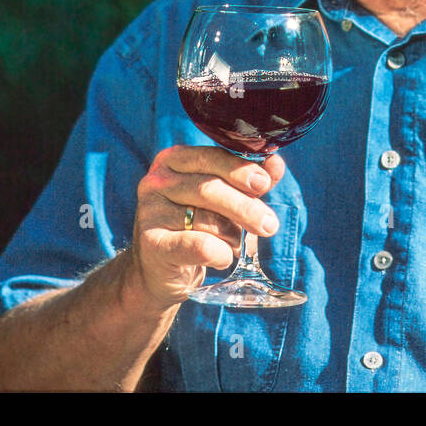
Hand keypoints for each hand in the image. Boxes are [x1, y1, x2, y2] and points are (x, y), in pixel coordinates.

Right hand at [124, 145, 284, 310]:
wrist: (161, 269)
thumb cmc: (198, 226)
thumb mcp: (225, 199)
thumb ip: (249, 181)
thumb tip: (276, 163)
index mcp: (174, 160)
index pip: (211, 157)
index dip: (240, 169)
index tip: (264, 184)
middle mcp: (156, 181)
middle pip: (208, 189)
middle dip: (245, 207)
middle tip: (270, 225)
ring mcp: (149, 211)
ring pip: (204, 218)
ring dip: (232, 234)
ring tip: (238, 244)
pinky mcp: (151, 243)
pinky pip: (196, 245)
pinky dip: (219, 253)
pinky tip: (224, 258)